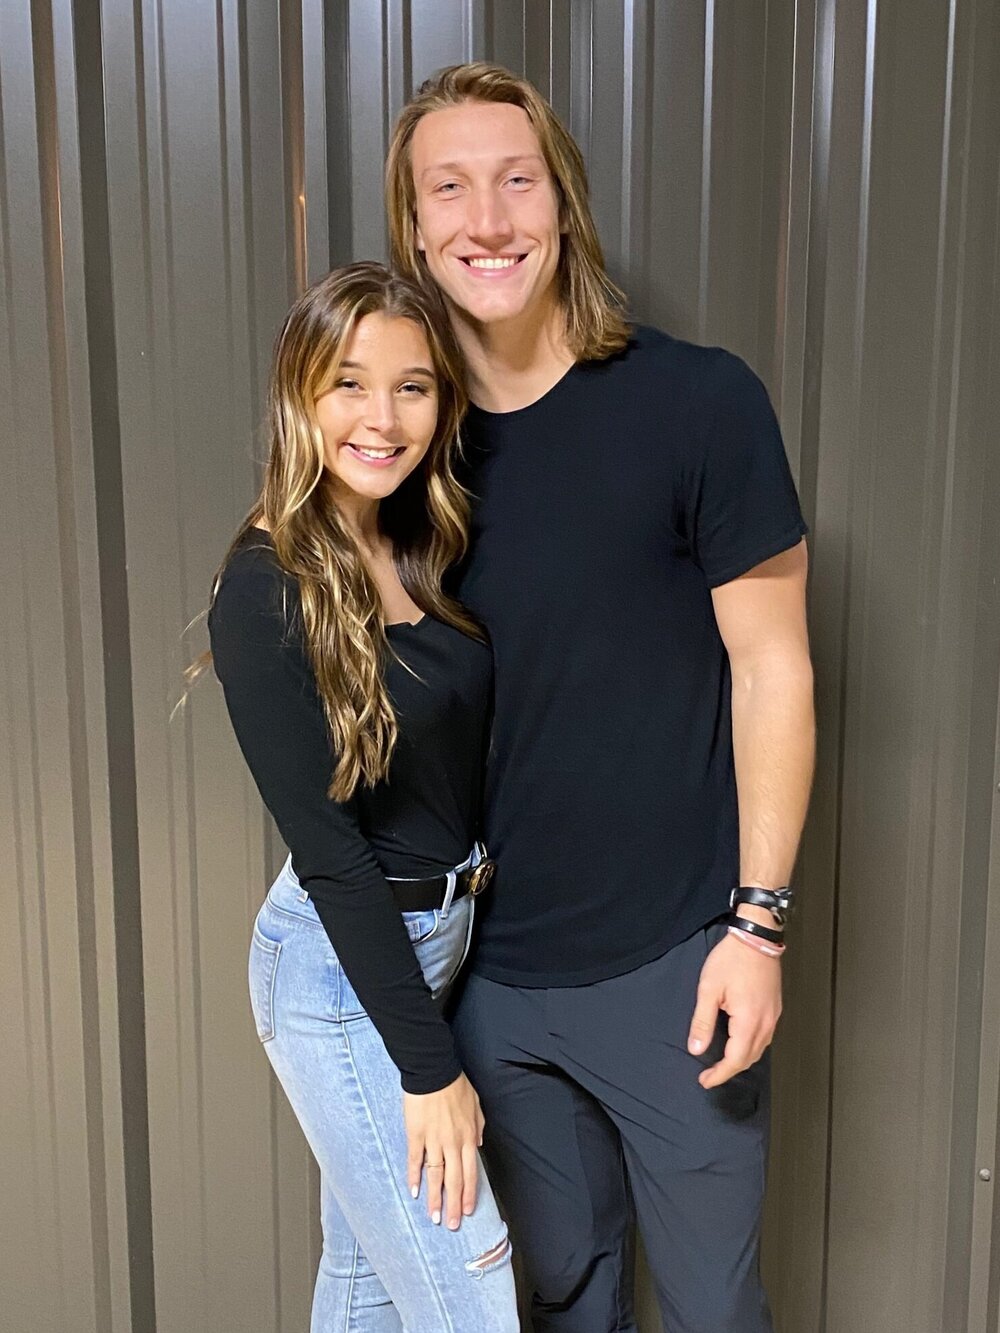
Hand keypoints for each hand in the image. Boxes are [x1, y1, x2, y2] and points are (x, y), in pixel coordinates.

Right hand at [404, 1073, 484, 1228]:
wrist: (434, 1071)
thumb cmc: (455, 1085)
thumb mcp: (476, 1104)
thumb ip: (479, 1126)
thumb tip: (479, 1143)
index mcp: (469, 1136)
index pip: (470, 1172)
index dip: (469, 1194)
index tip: (467, 1211)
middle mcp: (453, 1143)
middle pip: (454, 1180)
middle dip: (453, 1205)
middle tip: (451, 1225)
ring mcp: (434, 1140)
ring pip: (436, 1175)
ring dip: (435, 1198)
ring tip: (434, 1217)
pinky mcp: (416, 1134)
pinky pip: (416, 1160)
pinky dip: (414, 1177)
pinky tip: (414, 1191)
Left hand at [686, 925, 781, 1088]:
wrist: (756, 938)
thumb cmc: (731, 959)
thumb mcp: (709, 989)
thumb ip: (702, 1022)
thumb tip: (696, 1049)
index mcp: (748, 1021)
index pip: (735, 1060)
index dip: (720, 1074)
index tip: (705, 1081)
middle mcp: (765, 1023)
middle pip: (749, 1059)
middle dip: (729, 1071)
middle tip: (710, 1075)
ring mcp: (773, 1016)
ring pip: (759, 1050)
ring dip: (741, 1061)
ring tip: (722, 1063)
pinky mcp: (775, 1008)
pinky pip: (765, 1037)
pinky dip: (751, 1047)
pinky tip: (739, 1043)